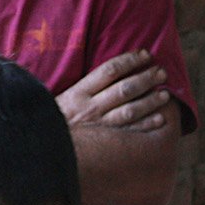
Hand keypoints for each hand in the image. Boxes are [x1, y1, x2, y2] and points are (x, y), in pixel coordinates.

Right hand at [56, 50, 171, 132]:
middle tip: (161, 73)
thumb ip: (79, 89)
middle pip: (124, 88)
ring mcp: (99, 125)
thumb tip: (106, 73)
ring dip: (150, 101)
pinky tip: (159, 118)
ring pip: (130, 110)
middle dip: (146, 78)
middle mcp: (90, 108)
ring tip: (164, 94)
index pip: (109, 70)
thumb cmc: (48, 122)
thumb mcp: (57, 100)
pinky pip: (129, 132)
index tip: (145, 55)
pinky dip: (146, 124)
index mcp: (78, 93)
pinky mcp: (104, 142)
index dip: (130, 60)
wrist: (40, 149)